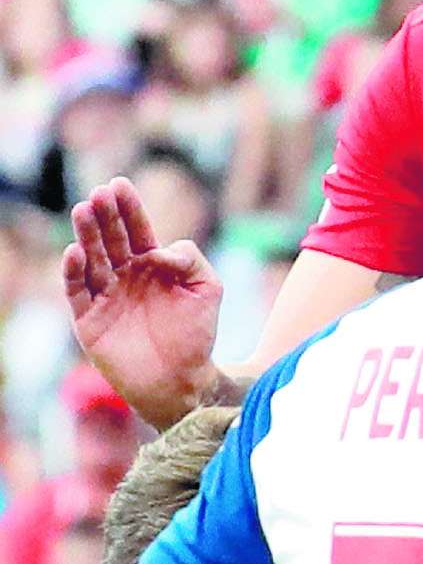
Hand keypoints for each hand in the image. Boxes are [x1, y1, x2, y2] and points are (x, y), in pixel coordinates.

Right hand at [63, 178, 224, 429]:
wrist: (182, 379)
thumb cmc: (197, 332)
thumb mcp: (208, 287)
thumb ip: (191, 259)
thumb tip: (162, 251)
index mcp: (153, 264)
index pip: (137, 229)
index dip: (128, 207)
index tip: (118, 184)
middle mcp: (126, 276)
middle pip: (111, 239)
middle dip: (104, 215)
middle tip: (97, 193)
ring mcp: (107, 297)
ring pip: (92, 260)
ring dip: (86, 235)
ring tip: (82, 211)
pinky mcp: (90, 322)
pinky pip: (78, 293)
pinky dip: (73, 273)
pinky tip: (74, 251)